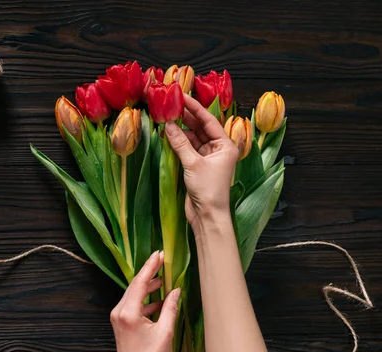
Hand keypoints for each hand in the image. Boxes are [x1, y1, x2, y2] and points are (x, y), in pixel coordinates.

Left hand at [108, 251, 180, 351]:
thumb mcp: (165, 333)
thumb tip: (176, 290)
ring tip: (164, 277)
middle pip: (135, 285)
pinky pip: (133, 302)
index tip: (159, 254)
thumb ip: (170, 308)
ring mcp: (118, 314)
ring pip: (134, 292)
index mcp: (128, 313)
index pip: (140, 283)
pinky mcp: (120, 319)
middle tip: (162, 259)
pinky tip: (159, 297)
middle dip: (149, 271)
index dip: (150, 266)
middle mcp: (119, 310)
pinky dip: (145, 297)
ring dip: (148, 284)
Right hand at [165, 93, 238, 225]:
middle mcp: (218, 149)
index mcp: (225, 145)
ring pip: (193, 138)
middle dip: (187, 117)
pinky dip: (179, 143)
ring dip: (181, 130)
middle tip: (171, 105)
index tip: (183, 96)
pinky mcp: (198, 166)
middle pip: (201, 128)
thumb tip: (168, 125)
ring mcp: (208, 158)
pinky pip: (188, 149)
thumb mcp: (193, 163)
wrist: (207, 215)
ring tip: (166, 119)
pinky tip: (168, 135)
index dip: (195, 108)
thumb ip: (180, 143)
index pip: (209, 121)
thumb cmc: (208, 189)